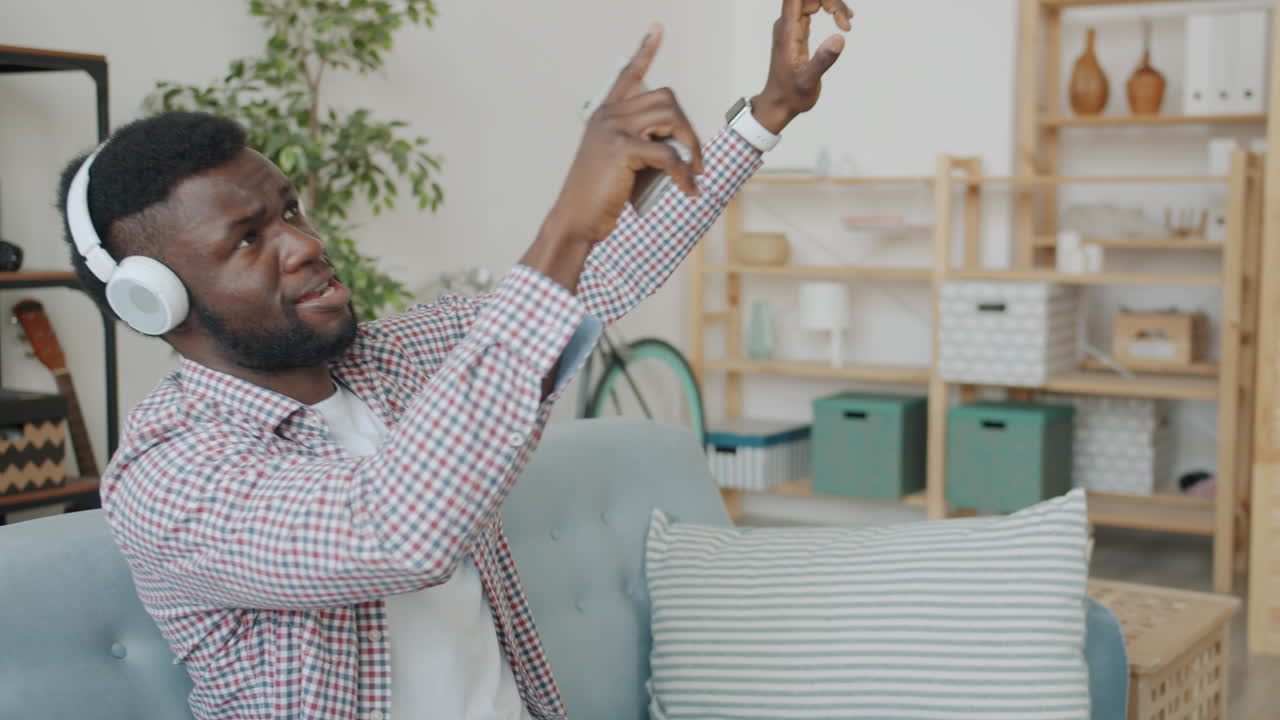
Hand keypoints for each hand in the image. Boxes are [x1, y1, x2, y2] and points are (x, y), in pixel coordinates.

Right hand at [543, 24, 703, 245]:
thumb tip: (679, 145)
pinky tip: (687, 189)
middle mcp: (608, 116)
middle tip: (694, 158)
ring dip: (690, 145)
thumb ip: (641, 145)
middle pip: (666, 99)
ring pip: (670, 118)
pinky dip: (683, 173)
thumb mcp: (618, 164)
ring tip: (693, 171)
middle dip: (687, 128)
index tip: (657, 28)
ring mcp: (612, 129)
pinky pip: (668, 153)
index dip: (644, 51)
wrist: (575, 221)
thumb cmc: (599, 199)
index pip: (628, 75)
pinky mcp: (620, 149)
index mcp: (605, 116)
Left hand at [753, 0, 852, 133]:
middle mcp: (787, 23)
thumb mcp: (809, 81)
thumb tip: (840, 37)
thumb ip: (822, 60)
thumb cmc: (791, 95)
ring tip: (847, 24)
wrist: (779, 104)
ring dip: (833, 5)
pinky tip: (844, 21)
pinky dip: (830, 10)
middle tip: (846, 22)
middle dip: (831, 1)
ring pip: (813, 0)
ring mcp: (792, 26)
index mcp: (787, 30)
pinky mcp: (798, 30)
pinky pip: (813, 8)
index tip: (834, 8)